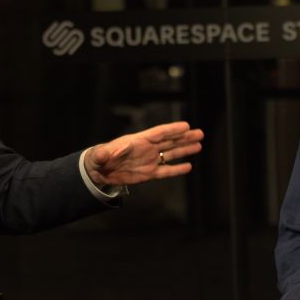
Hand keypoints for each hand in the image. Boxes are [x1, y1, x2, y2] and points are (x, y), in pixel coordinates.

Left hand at [84, 121, 203, 186]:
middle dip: (184, 137)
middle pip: (169, 141)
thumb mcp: (100, 155)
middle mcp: (147, 149)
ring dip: (184, 150)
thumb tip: (109, 152)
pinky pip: (166, 171)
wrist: (99, 172)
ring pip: (171, 154)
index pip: (158, 133)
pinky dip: (177, 169)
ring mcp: (149, 161)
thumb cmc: (99, 159)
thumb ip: (105, 153)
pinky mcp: (148, 174)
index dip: (172, 129)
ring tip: (199, 145)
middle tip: (200, 133)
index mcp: (138, 141)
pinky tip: (188, 166)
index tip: (186, 126)